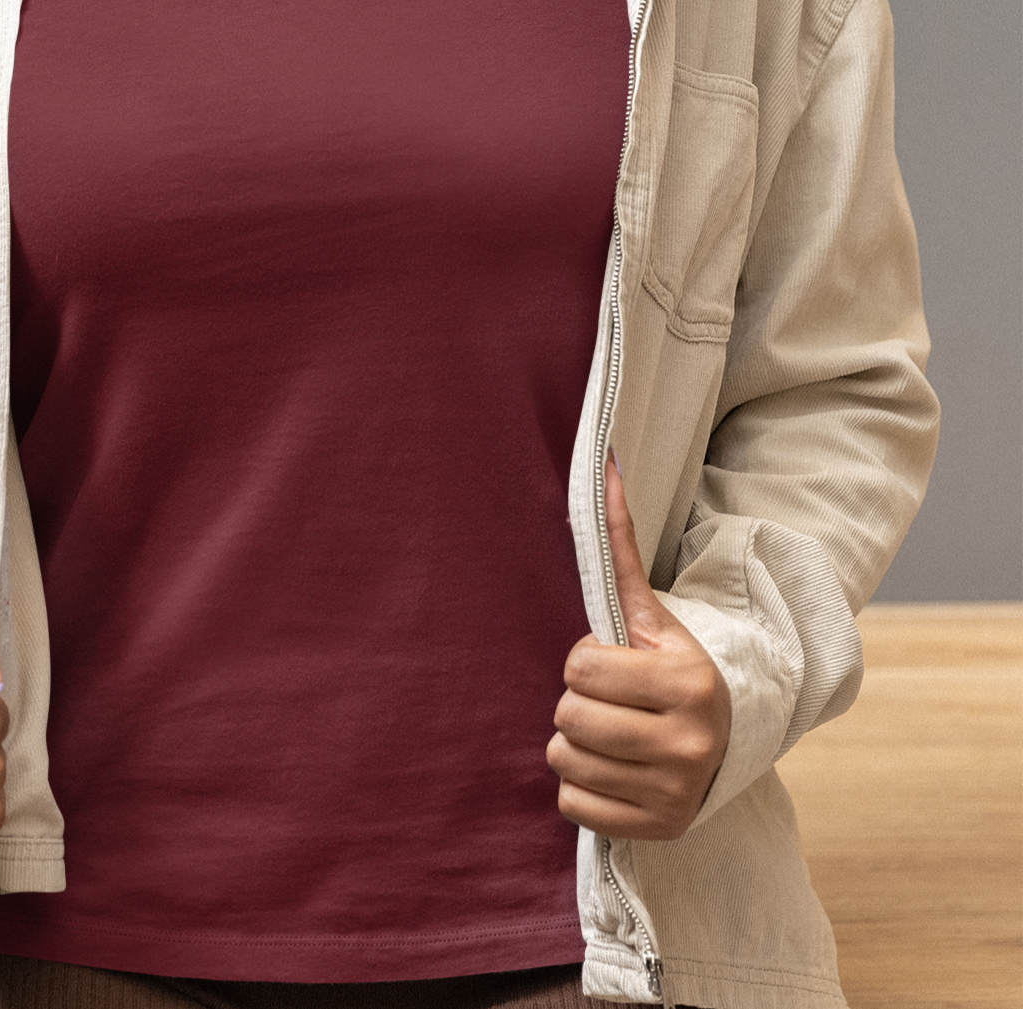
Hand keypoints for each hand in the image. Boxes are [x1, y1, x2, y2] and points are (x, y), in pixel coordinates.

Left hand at [548, 454, 730, 839]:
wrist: (726, 736)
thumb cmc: (674, 665)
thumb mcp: (653, 612)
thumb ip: (622, 545)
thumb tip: (603, 461)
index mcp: (687, 683)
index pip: (580, 668)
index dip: (585, 661)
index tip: (614, 664)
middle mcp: (688, 743)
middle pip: (568, 717)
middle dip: (579, 702)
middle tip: (612, 700)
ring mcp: (675, 793)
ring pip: (565, 761)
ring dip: (577, 744)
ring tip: (613, 732)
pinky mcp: (659, 829)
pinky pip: (573, 805)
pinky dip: (583, 787)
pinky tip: (614, 768)